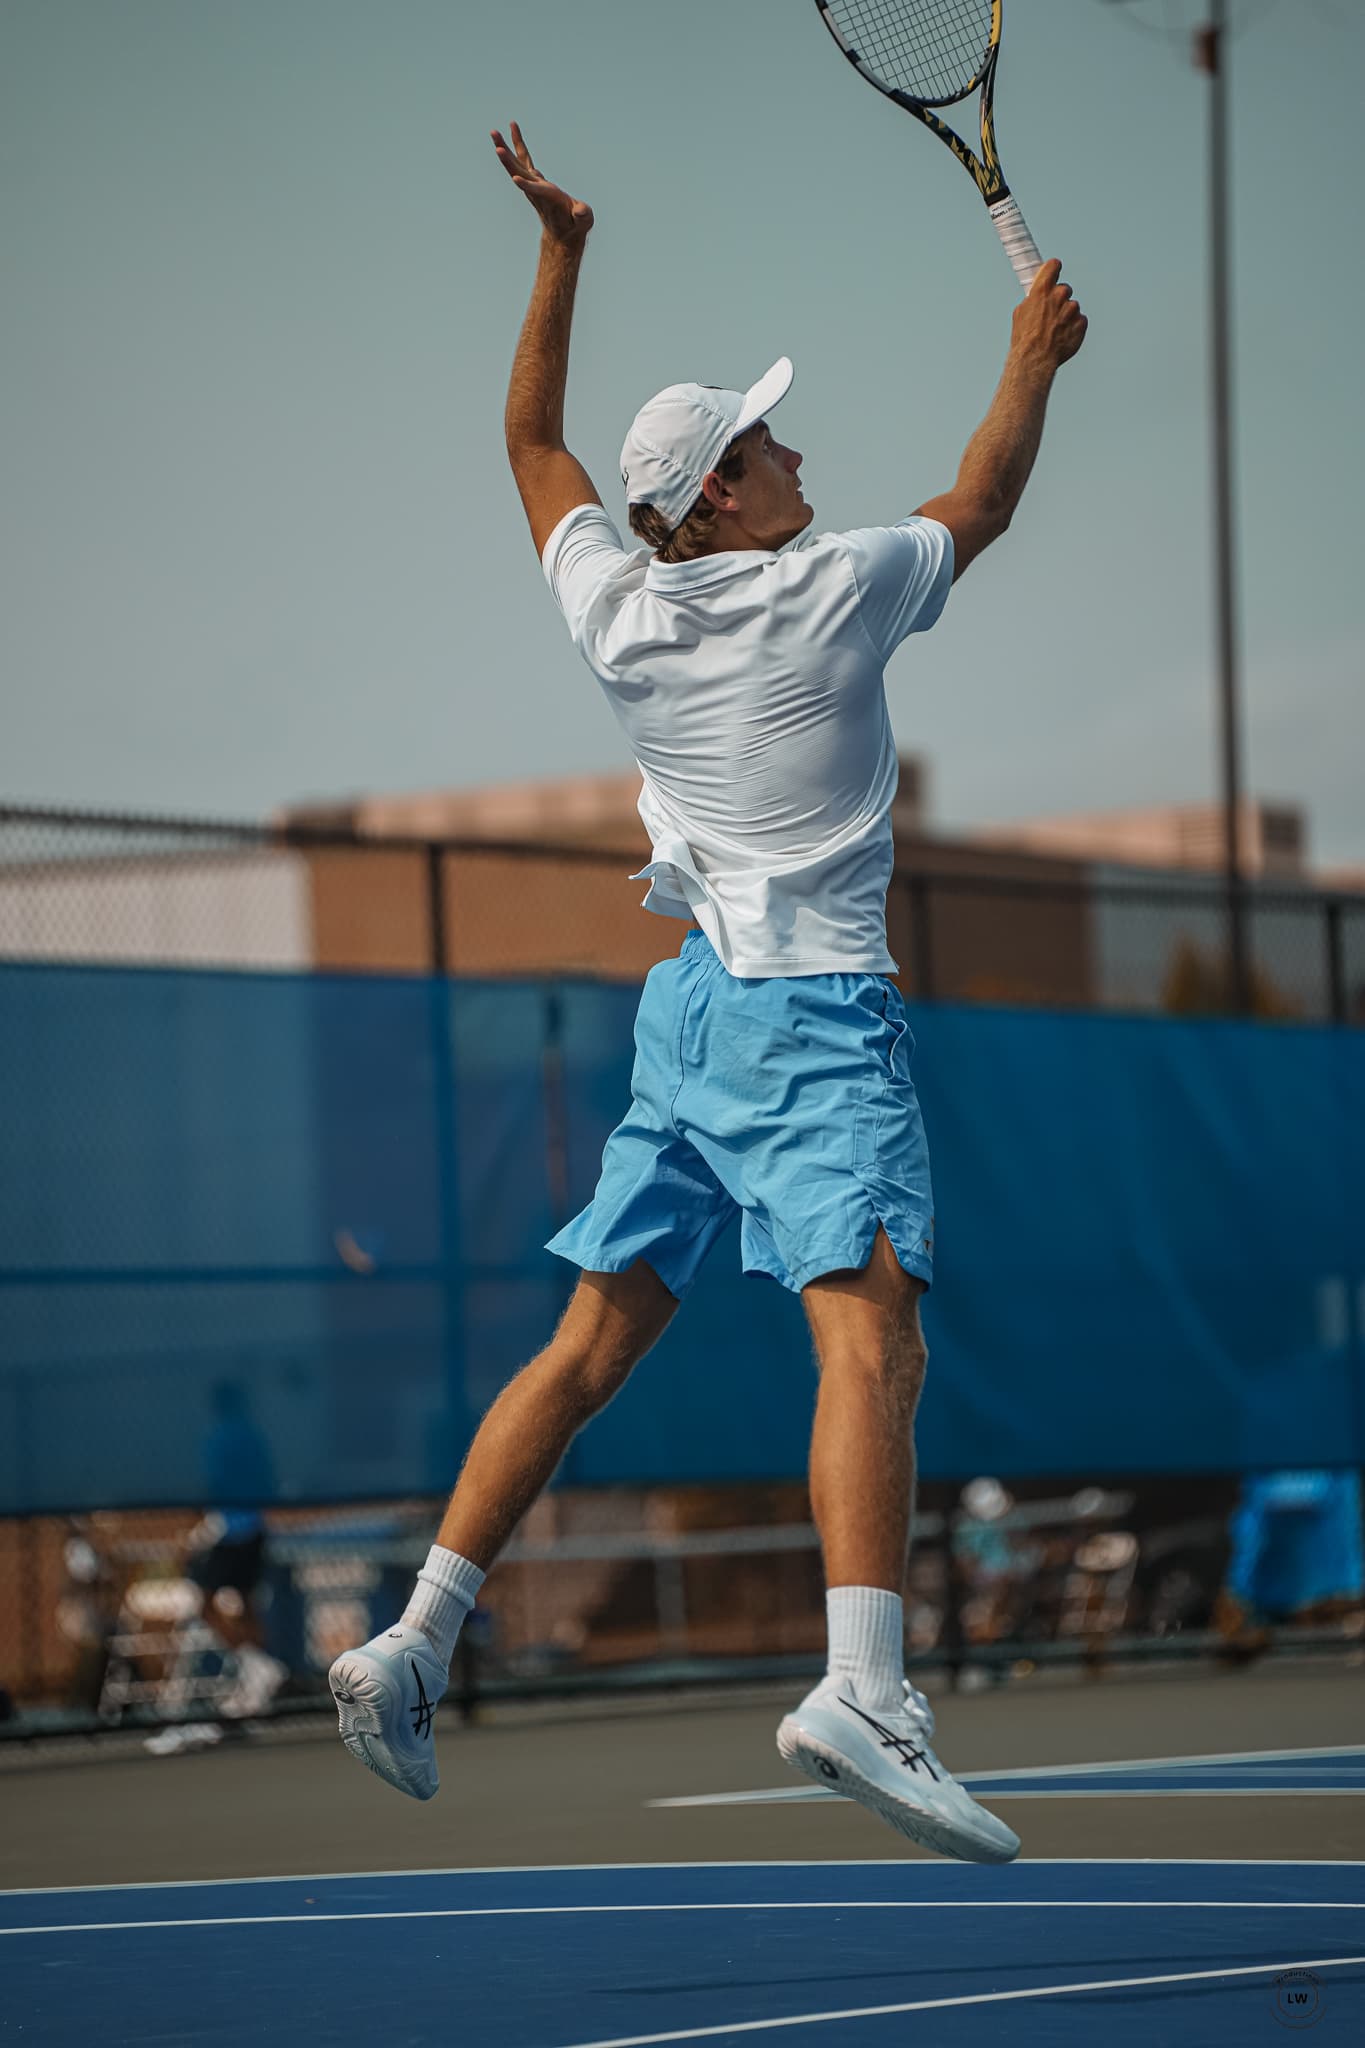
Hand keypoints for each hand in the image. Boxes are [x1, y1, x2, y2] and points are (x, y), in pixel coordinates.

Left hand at [491, 123, 593, 247]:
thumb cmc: (575, 226)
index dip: (527, 186)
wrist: (562, 234)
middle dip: (507, 157)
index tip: (515, 179)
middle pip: (518, 171)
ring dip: (505, 147)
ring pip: (517, 164)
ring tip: (494, 132)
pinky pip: (524, 160)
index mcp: (549, 198)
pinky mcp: (535, 181)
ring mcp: (534, 185)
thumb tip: (580, 212)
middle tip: (495, 141)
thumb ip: (583, 216)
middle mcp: (537, 190)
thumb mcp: (584, 222)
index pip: (537, 191)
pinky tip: (513, 134)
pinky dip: (518, 147)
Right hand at [1012, 258, 1086, 368]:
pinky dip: (1073, 327)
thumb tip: (1036, 294)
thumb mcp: (1020, 313)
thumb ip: (1033, 298)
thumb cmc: (1025, 338)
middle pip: (1064, 289)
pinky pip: (1080, 320)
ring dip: (1066, 315)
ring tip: (1054, 330)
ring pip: (1072, 306)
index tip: (1054, 272)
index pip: (1054, 265)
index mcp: (1042, 290)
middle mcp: (1059, 296)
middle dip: (1059, 299)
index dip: (1053, 269)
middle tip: (1051, 314)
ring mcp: (1072, 309)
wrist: (1035, 359)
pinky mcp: (1081, 322)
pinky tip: (1062, 336)